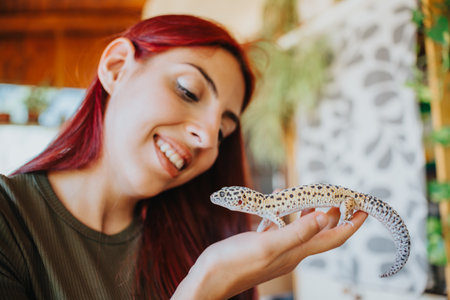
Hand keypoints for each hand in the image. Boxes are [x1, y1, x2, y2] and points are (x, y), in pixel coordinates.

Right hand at [172, 208, 366, 299]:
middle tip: (338, 196)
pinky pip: (280, 225)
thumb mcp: (268, 245)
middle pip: (320, 232)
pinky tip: (279, 199)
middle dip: (333, 214)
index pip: (332, 238)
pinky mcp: (263, 245)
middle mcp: (291, 251)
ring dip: (308, 211)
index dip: (350, 225)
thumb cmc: (235, 263)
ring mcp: (277, 248)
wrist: (209, 278)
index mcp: (296, 252)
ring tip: (311, 195)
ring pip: (300, 227)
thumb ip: (297, 232)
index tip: (363, 209)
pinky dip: (284, 211)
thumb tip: (326, 217)